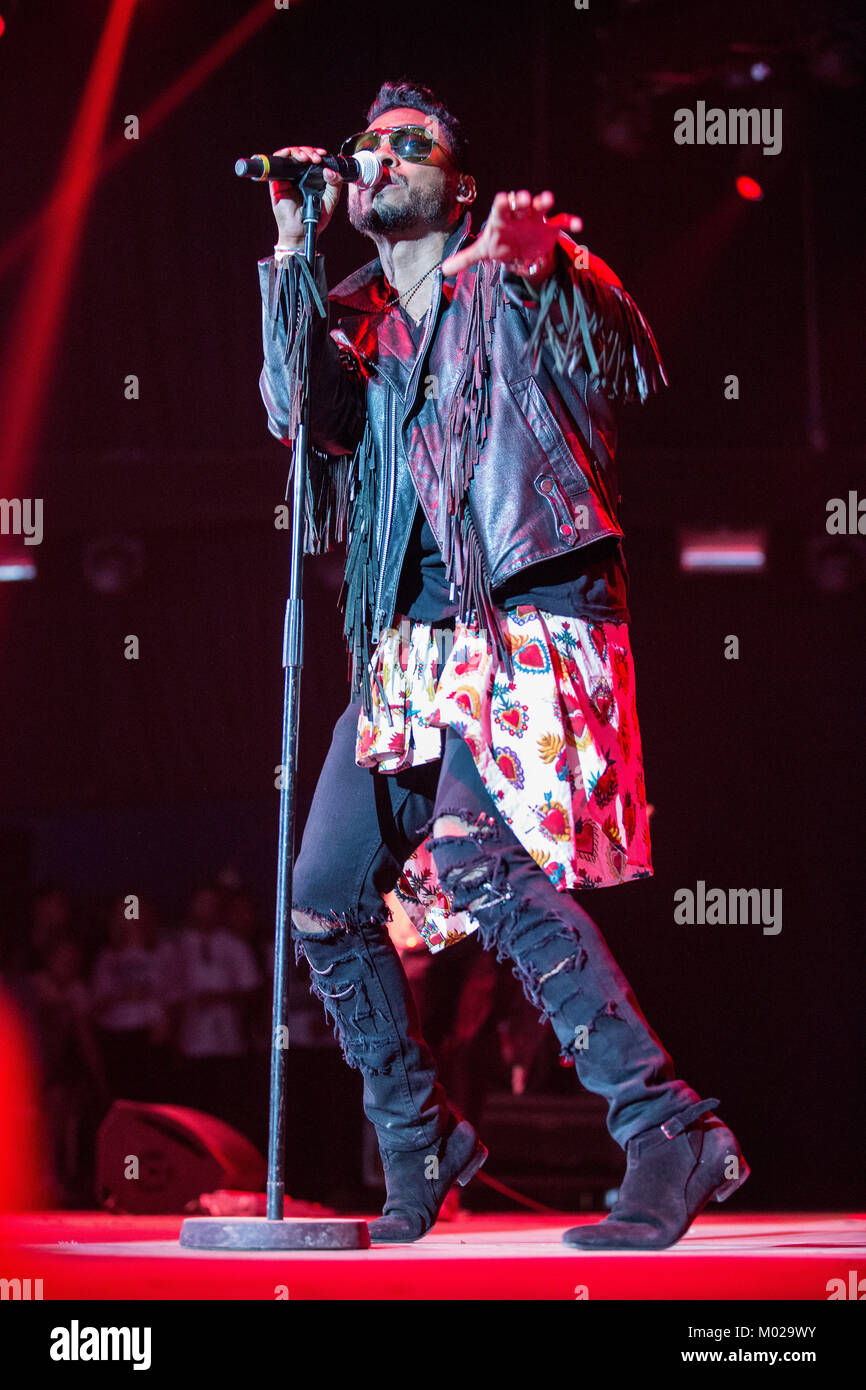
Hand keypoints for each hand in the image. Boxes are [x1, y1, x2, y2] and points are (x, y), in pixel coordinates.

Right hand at [269, 145, 342, 248]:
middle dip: (309, 151)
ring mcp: (287, 179)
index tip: (323, 155)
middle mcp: (298, 176)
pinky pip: (277, 164)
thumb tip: (329, 170)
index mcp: (310, 178)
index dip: (316, 153)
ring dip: (298, 151)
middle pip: (300, 154)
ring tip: (307, 158)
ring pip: (289, 155)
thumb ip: (335, 184)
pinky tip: (294, 157)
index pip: (311, 158)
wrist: (303, 231)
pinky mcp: (277, 183)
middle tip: (316, 158)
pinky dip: (284, 155)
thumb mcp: (331, 199)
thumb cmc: (316, 218)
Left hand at [440, 189, 581, 279]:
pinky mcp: (549, 227)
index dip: (503, 204)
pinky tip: (578, 223)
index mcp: (502, 218)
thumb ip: (464, 259)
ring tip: (548, 200)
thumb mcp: (482, 252)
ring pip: (541, 207)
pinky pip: (561, 221)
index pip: (501, 208)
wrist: (520, 249)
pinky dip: (569, 220)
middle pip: (521, 203)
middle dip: (522, 200)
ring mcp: (536, 219)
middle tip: (523, 199)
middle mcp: (519, 214)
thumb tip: (442, 270)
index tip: (504, 199)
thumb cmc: (500, 244)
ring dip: (544, 202)